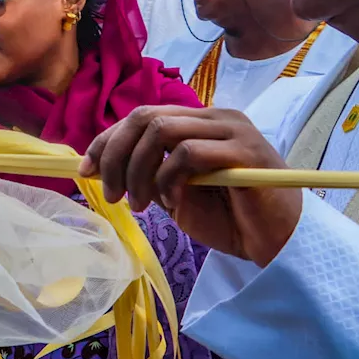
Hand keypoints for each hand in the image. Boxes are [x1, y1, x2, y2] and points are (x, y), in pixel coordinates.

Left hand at [79, 105, 302, 266]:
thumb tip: (100, 167)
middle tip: (109, 192)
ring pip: (162, 131)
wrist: (274, 242)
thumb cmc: (226, 217)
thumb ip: (146, 172)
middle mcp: (214, 118)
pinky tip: (171, 203)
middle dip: (115, 154)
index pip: (140, 116)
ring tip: (137, 204)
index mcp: (196, 122)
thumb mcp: (173, 192)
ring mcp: (232, 130)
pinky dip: (168, 179)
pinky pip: (189, 153)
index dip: (107, 141)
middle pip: (145, 117)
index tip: (85, 171)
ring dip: (138, 171)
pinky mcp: (246, 151)